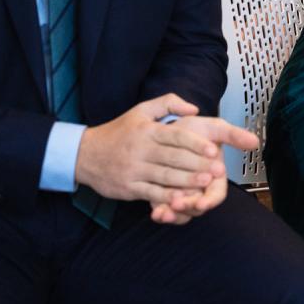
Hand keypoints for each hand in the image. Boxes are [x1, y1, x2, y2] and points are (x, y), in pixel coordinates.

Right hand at [74, 95, 255, 211]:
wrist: (85, 154)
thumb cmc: (118, 132)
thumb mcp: (140, 110)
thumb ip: (168, 103)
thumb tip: (194, 108)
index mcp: (147, 130)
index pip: (175, 136)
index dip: (196, 143)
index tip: (214, 149)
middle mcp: (141, 149)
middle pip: (173, 157)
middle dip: (198, 164)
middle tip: (218, 170)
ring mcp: (134, 169)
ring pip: (164, 176)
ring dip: (187, 181)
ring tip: (206, 184)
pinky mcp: (129, 187)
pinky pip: (150, 193)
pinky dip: (167, 197)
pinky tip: (181, 200)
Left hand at [149, 116, 259, 224]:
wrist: (170, 129)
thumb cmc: (194, 131)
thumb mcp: (214, 128)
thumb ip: (233, 135)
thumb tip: (255, 141)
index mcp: (214, 177)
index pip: (216, 195)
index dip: (210, 201)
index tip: (203, 203)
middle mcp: (199, 189)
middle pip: (197, 207)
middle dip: (188, 208)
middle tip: (177, 204)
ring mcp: (183, 195)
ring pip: (182, 213)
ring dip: (174, 215)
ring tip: (164, 212)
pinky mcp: (165, 197)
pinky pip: (165, 210)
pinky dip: (161, 213)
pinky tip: (154, 213)